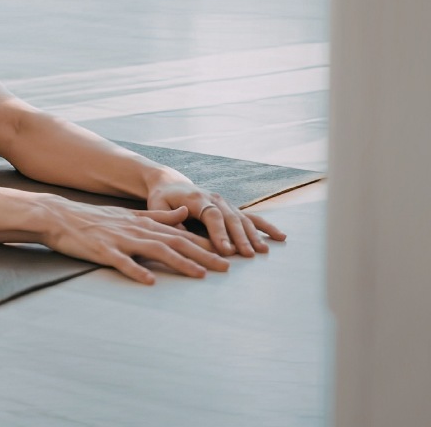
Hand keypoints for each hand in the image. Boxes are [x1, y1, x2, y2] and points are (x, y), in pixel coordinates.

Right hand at [41, 197, 230, 284]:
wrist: (59, 216)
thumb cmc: (94, 219)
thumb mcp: (129, 214)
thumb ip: (158, 216)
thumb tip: (185, 213)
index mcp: (144, 223)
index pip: (181, 234)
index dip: (206, 244)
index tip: (228, 254)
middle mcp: (137, 230)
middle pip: (176, 242)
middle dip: (203, 255)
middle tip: (226, 268)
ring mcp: (120, 240)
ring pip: (155, 251)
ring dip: (180, 263)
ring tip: (199, 275)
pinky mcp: (103, 250)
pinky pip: (121, 262)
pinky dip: (136, 271)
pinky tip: (149, 282)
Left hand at [146, 177, 286, 257]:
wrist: (171, 183)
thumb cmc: (162, 198)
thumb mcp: (157, 206)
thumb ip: (169, 217)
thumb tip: (183, 228)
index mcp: (196, 198)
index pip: (211, 215)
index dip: (219, 232)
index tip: (226, 249)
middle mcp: (214, 198)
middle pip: (230, 218)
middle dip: (240, 237)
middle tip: (247, 255)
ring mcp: (225, 203)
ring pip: (242, 218)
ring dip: (253, 235)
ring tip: (262, 251)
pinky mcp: (231, 208)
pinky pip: (251, 217)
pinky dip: (265, 226)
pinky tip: (280, 237)